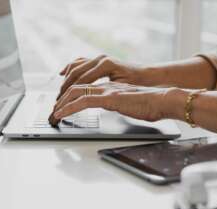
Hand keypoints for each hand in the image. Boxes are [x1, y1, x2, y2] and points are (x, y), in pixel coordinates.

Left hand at [49, 82, 170, 125]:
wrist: (163, 100)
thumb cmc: (150, 104)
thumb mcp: (127, 104)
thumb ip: (116, 103)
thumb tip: (111, 106)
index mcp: (108, 87)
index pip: (82, 89)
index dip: (68, 97)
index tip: (60, 107)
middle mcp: (104, 86)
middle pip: (74, 88)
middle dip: (60, 100)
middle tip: (52, 112)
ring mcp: (106, 91)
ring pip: (75, 93)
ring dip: (60, 104)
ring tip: (52, 114)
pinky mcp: (109, 98)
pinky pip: (83, 101)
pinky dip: (68, 108)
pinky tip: (61, 114)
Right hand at [57, 55, 142, 98]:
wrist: (149, 76)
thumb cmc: (139, 85)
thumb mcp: (123, 90)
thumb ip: (107, 93)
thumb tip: (90, 99)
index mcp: (106, 65)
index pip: (81, 81)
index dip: (70, 95)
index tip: (62, 107)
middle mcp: (100, 59)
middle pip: (75, 74)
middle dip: (64, 90)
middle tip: (57, 103)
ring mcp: (99, 58)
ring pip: (75, 67)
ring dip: (65, 81)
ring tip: (59, 94)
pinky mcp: (99, 61)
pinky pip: (79, 63)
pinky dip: (70, 69)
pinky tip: (62, 74)